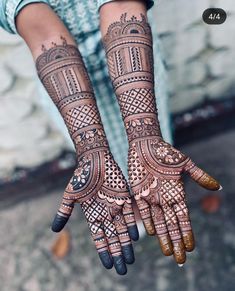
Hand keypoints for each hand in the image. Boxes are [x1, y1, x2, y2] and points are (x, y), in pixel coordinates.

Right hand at [52, 150, 138, 274]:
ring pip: (122, 229)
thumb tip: (54, 230)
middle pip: (113, 237)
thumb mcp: (70, 196)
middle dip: (117, 253)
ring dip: (126, 244)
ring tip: (130, 259)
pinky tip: (135, 237)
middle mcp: (105, 214)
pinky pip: (130, 214)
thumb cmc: (81, 176)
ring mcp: (115, 206)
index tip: (109, 266)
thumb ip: (64, 212)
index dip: (104, 252)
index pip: (99, 238)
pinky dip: (132, 225)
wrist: (95, 159)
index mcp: (93, 215)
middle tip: (123, 269)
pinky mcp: (124, 197)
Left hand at [128, 137, 220, 263]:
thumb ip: (199, 176)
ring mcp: (152, 197)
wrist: (145, 144)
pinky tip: (151, 233)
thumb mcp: (184, 163)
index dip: (187, 233)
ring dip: (163, 237)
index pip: (183, 218)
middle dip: (176, 242)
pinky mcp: (139, 193)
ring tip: (168, 252)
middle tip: (180, 260)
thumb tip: (218, 187)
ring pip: (158, 221)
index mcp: (177, 193)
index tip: (191, 247)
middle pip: (172, 224)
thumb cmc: (166, 151)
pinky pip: (143, 211)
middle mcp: (165, 199)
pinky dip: (147, 221)